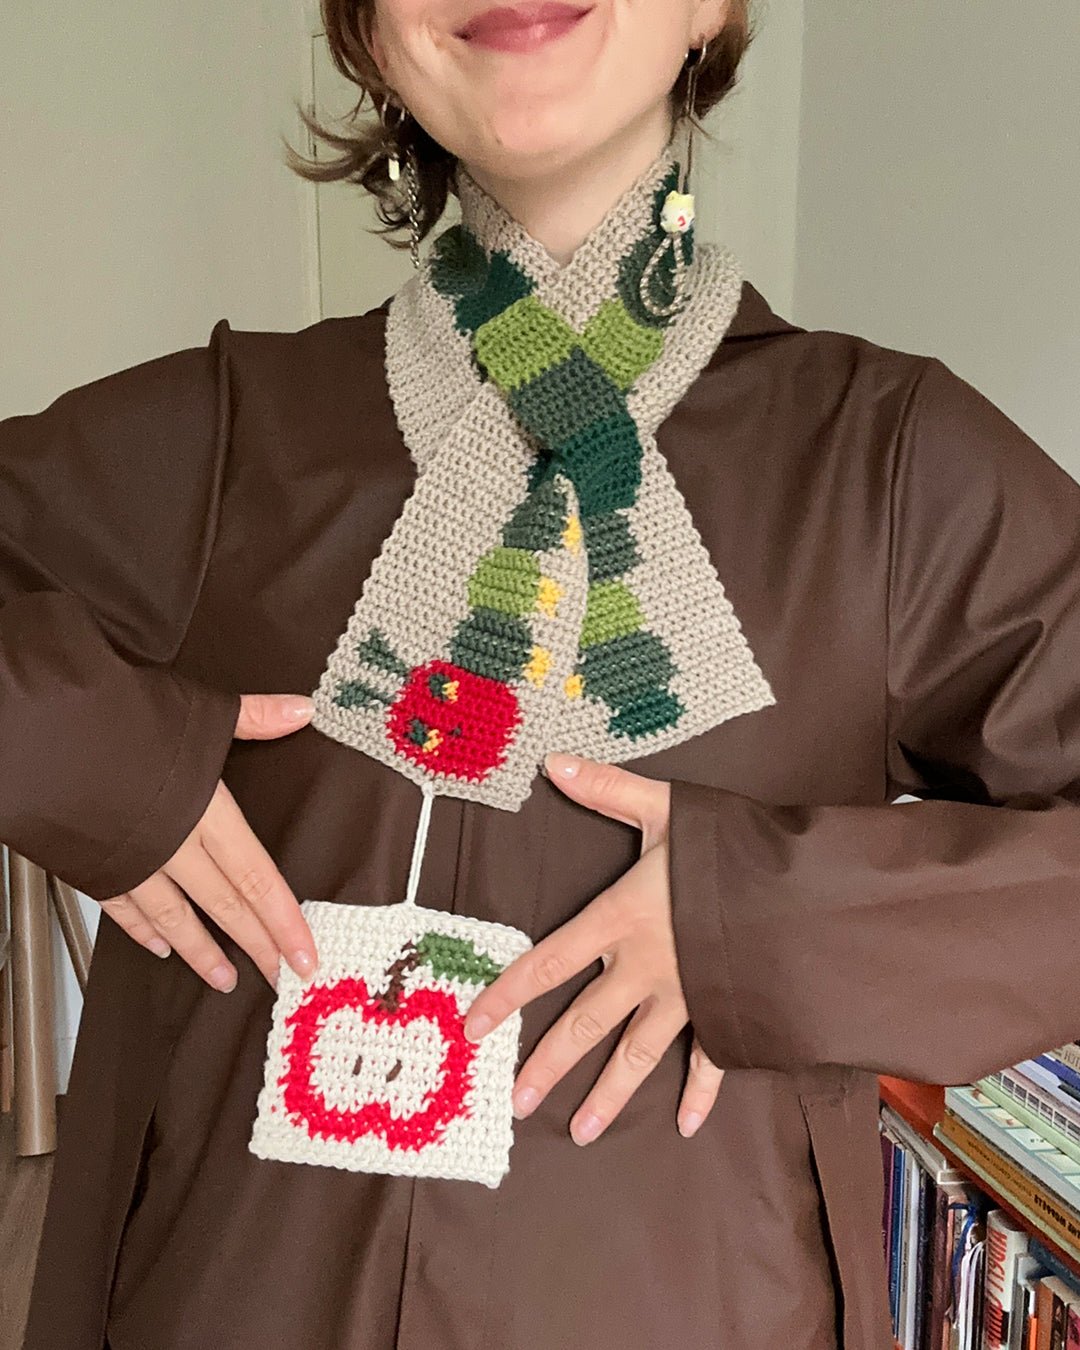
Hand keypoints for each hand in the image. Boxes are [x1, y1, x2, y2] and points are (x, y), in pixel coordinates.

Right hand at [98, 694, 317, 993]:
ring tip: (225, 979)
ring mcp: (133, 861)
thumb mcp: (197, 712)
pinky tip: (159, 947)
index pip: (258, 879)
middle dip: (257, 946)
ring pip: (175, 917)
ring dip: (202, 952)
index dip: (285, 922)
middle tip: (281, 978)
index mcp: (206, 812)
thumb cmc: (115, 719)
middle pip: (226, 906)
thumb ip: (254, 717)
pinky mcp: (95, 865)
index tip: (305, 956)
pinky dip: (143, 929)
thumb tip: (301, 708)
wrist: (40, 731)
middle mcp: (173, 846)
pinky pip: (124, 908)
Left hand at [463, 753, 723, 1143]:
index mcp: (620, 919)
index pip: (547, 962)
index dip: (507, 994)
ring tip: (580, 1133)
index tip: (474, 1027)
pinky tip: (687, 1126)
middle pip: (584, 1022)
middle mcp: (644, 967)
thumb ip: (606, 789)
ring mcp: (685, 997)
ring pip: (636, 1054)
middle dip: (548, 1063)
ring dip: (608, 1096)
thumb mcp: (664, 809)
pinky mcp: (724, 1011)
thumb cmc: (729, 848)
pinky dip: (700, 1093)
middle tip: (516, 1102)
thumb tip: (552, 762)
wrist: (803, 892)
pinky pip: (709, 1060)